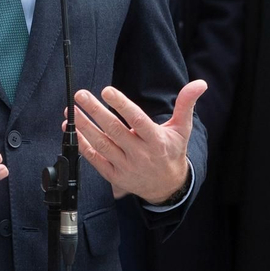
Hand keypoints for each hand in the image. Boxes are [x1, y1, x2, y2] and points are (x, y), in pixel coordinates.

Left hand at [74, 81, 203, 204]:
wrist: (167, 186)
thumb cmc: (172, 152)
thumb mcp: (182, 128)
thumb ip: (186, 104)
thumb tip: (199, 84)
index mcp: (156, 141)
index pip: (137, 120)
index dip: (121, 105)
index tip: (106, 91)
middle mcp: (140, 154)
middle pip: (114, 131)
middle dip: (95, 111)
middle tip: (80, 95)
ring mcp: (126, 166)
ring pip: (101, 144)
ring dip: (83, 126)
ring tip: (70, 110)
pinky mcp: (114, 176)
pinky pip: (94, 159)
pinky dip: (81, 144)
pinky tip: (70, 129)